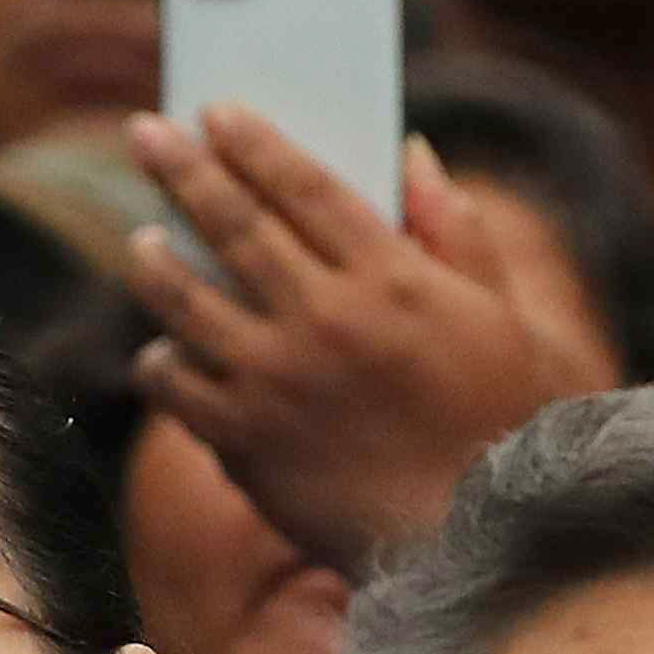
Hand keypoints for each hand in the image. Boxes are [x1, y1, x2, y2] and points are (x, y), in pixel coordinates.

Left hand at [122, 107, 615, 572]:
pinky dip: (162, 360)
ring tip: (142, 240)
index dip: (253, 142)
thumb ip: (458, 232)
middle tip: (145, 132)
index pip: (303, 185)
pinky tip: (163, 348)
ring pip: (187, 299)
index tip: (216, 111)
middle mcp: (325, 319)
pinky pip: (176, 385)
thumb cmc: (509, 427)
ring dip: (154, 260)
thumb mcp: (510, 319)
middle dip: (181, 169)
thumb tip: (413, 151)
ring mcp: (276, 380)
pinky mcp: (244, 441)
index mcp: (394, 278)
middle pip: (234, 224)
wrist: (475, 543)